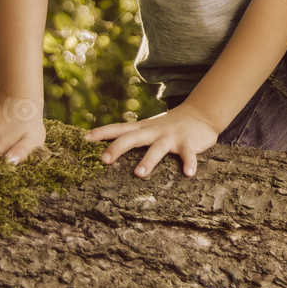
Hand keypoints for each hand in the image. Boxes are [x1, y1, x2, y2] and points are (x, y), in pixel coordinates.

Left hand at [88, 105, 223, 177]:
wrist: (201, 113)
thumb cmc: (170, 125)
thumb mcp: (149, 127)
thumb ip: (132, 136)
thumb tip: (107, 149)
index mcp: (143, 128)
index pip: (118, 129)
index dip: (101, 133)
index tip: (84, 139)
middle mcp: (154, 131)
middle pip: (132, 138)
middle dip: (117, 148)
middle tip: (104, 160)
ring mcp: (171, 136)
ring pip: (157, 148)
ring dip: (148, 160)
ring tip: (139, 173)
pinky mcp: (188, 143)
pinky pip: (188, 154)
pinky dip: (189, 163)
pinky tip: (188, 174)